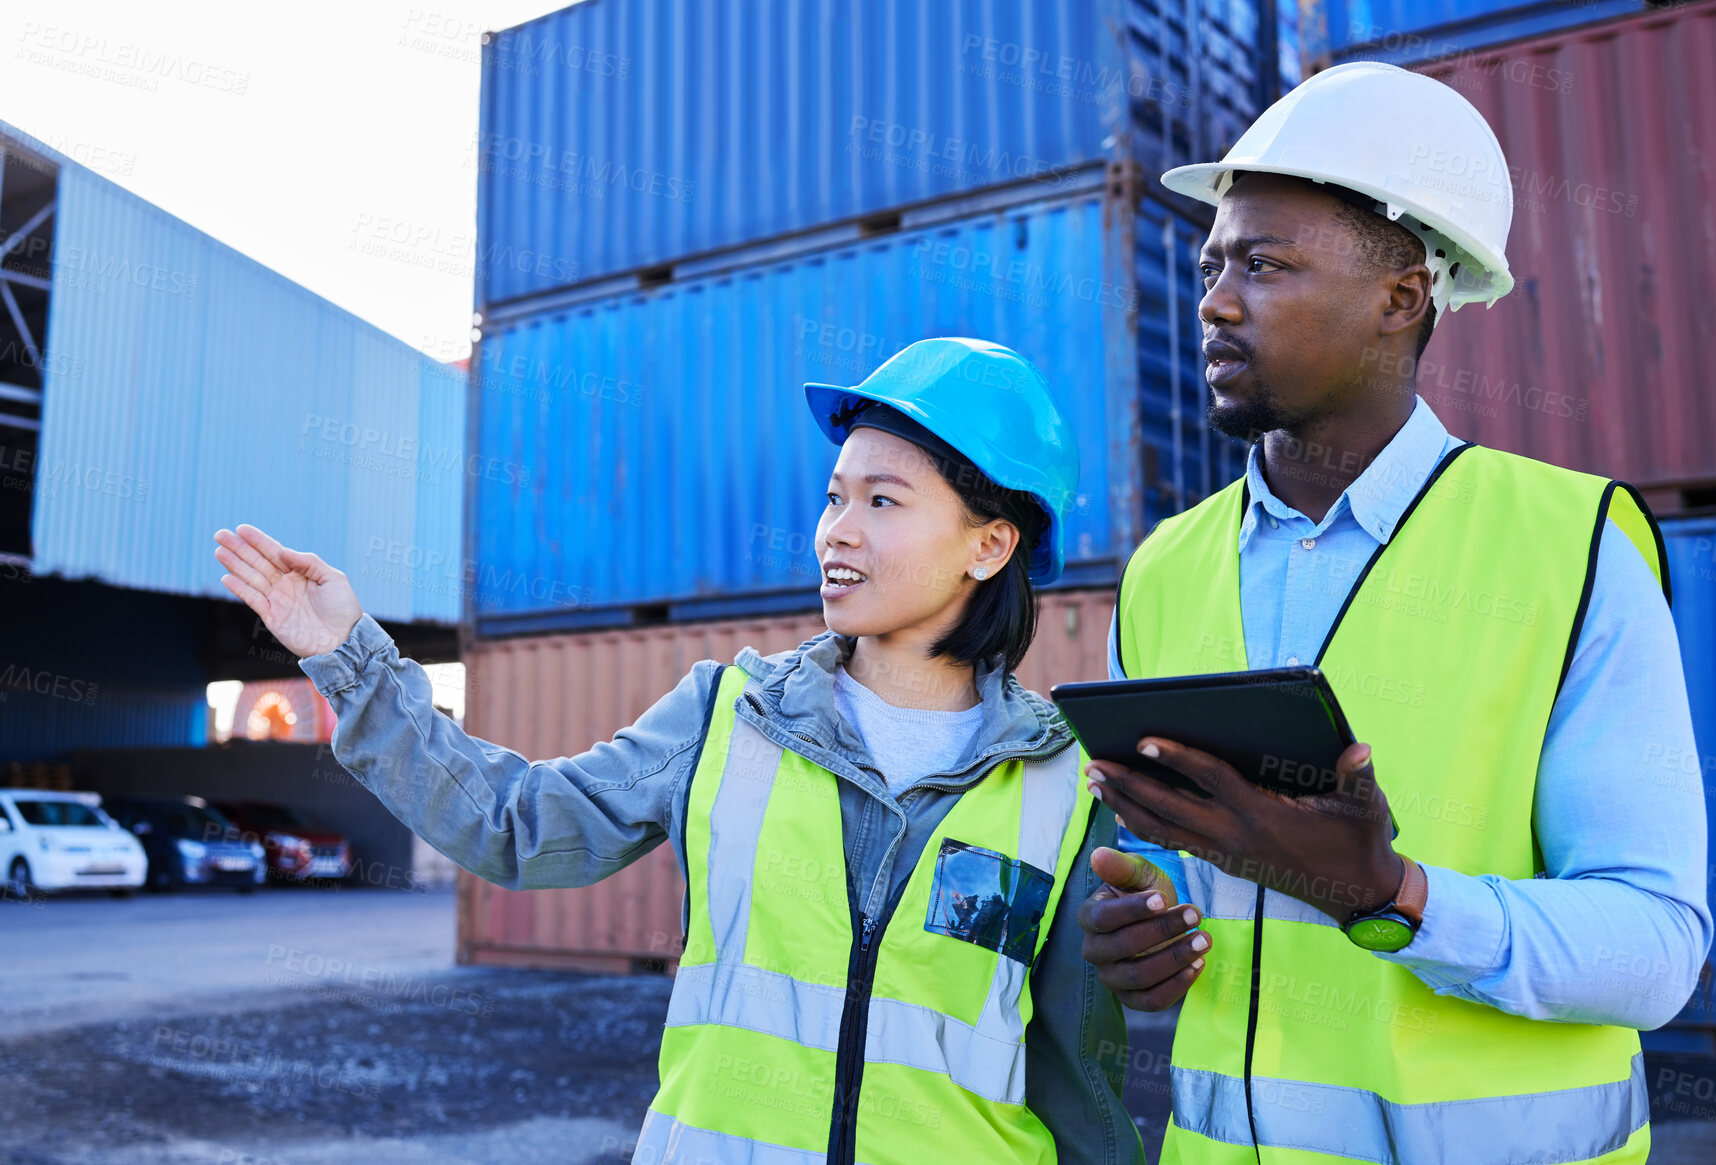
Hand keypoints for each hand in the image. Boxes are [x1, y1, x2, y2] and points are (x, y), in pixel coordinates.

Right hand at [213, 524, 362, 657]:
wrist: (344, 640)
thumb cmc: (343, 609)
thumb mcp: (333, 579)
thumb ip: (309, 562)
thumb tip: (283, 551)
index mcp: (301, 573)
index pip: (275, 552)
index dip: (258, 541)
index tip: (241, 529)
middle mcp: (286, 584)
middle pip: (258, 562)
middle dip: (239, 549)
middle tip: (220, 534)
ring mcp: (277, 600)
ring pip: (251, 578)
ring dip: (234, 565)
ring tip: (219, 551)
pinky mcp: (272, 617)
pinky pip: (252, 600)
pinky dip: (239, 589)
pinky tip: (227, 577)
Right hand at [1078, 847, 1208, 1010]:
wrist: (1159, 919)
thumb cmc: (1144, 891)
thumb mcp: (1137, 873)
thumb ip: (1120, 866)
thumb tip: (1097, 855)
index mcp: (1089, 916)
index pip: (1104, 918)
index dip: (1133, 910)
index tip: (1163, 900)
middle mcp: (1094, 950)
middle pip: (1123, 947)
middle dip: (1162, 931)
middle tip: (1195, 915)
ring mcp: (1111, 977)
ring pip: (1139, 976)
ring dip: (1175, 958)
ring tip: (1203, 939)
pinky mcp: (1131, 998)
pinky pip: (1152, 1001)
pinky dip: (1177, 986)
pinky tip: (1198, 964)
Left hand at [1086, 739, 1402, 925]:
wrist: (1358, 894)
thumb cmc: (1359, 841)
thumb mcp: (1366, 806)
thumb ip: (1358, 775)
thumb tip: (1358, 748)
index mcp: (1262, 814)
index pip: (1209, 779)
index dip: (1177, 757)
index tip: (1144, 740)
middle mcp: (1234, 836)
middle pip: (1168, 807)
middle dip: (1128, 784)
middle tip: (1093, 763)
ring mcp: (1225, 854)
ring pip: (1162, 831)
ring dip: (1126, 805)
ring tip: (1095, 783)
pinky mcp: (1224, 864)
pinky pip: (1174, 843)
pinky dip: (1144, 825)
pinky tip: (1125, 808)